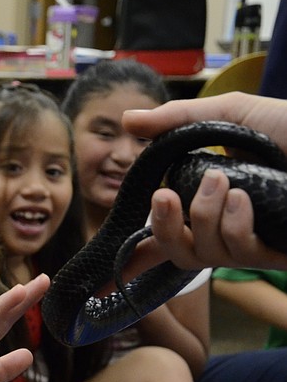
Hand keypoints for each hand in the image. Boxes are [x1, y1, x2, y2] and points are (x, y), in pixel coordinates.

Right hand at [121, 92, 286, 269]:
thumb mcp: (231, 114)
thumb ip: (177, 120)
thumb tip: (128, 121)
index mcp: (216, 199)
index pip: (171, 232)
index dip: (140, 251)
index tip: (111, 267)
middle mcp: (232, 227)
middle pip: (179, 251)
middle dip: (164, 227)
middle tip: (163, 197)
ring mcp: (256, 244)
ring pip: (203, 255)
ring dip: (203, 217)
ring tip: (221, 181)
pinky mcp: (277, 255)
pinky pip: (237, 255)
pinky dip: (232, 226)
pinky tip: (242, 199)